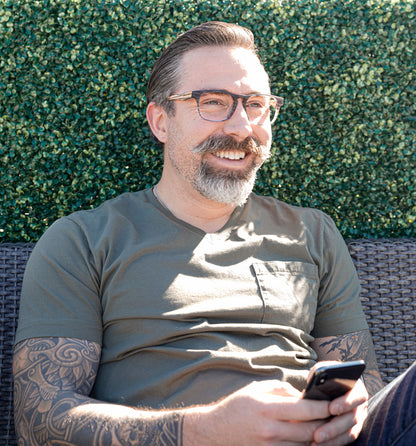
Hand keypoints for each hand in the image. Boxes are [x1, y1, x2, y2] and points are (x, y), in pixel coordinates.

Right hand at [184, 379, 331, 444]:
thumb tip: (304, 395)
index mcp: (268, 408)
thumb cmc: (238, 406)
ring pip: (305, 444)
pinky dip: (304, 444)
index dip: (322, 406)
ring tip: (325, 426)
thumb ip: (283, 391)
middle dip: (325, 423)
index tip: (333, 402)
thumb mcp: (258, 389)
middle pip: (309, 430)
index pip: (304, 409)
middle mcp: (270, 430)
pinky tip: (309, 436)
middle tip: (336, 416)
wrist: (216, 431)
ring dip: (317, 436)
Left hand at [311, 372, 368, 445]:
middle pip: (352, 419)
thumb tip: (314, 384)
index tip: (331, 408)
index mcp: (357, 388)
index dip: (346, 403)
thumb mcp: (323, 370)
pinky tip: (317, 445)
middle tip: (318, 434)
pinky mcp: (350, 430)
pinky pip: (344, 440)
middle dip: (334, 428)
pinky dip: (332, 444)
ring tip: (315, 443)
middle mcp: (361, 405)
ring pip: (349, 433)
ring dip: (332, 439)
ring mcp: (357, 419)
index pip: (357, 396)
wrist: (330, 383)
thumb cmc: (326, 376)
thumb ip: (321, 373)